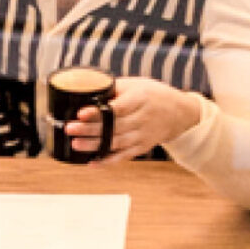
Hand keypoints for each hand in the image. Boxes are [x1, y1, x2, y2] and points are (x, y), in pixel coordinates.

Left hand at [60, 76, 205, 162]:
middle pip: (114, 126)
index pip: (117, 107)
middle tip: (70, 129)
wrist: (179, 113)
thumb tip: (85, 90)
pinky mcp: (142, 147)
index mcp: (140, 99)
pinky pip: (123, 156)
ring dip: (94, 145)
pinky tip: (92, 163)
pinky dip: (108, 161)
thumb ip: (113, 89)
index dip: (99, 112)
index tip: (81, 113)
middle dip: (90, 129)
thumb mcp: (136, 84)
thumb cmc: (151, 95)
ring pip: (116, 143)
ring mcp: (143, 135)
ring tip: (75, 144)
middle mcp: (143, 118)